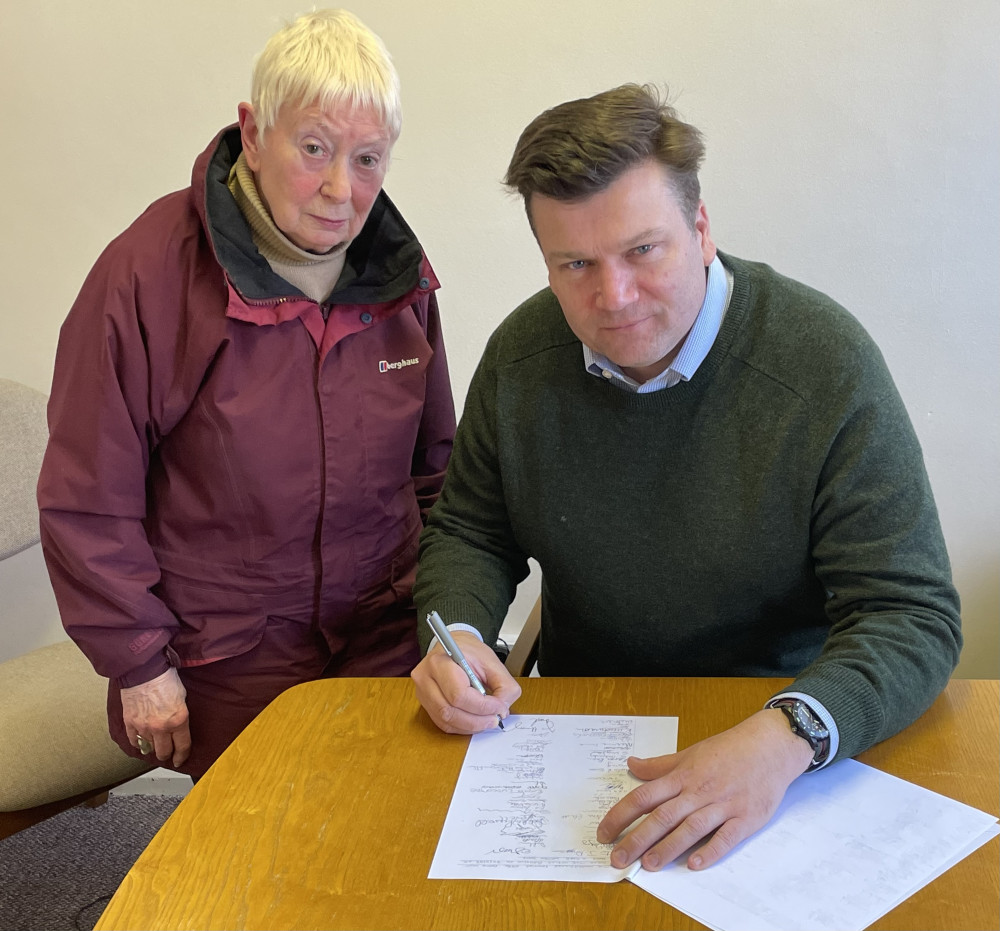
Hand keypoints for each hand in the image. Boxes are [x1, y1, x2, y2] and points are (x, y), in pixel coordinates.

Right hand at [121, 667, 191, 767]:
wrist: (144, 671)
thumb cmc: (165, 679)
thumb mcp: (182, 697)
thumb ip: (181, 715)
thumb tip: (179, 726)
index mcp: (178, 720)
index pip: (182, 746)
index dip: (182, 756)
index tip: (181, 760)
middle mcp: (161, 727)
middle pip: (164, 752)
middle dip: (167, 754)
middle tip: (168, 753)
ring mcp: (144, 727)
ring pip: (149, 749)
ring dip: (152, 748)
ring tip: (155, 745)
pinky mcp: (130, 724)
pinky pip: (134, 741)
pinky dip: (137, 743)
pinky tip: (141, 740)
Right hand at [411, 632, 520, 733]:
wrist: (452, 646)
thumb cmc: (469, 652)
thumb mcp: (492, 661)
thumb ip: (504, 686)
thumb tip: (502, 710)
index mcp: (440, 661)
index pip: (459, 694)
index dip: (482, 706)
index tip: (500, 707)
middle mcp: (425, 678)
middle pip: (450, 711)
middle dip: (478, 720)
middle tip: (496, 718)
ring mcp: (421, 692)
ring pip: (446, 721)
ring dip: (471, 726)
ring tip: (488, 720)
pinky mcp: (425, 704)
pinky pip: (443, 724)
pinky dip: (462, 727)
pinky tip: (475, 721)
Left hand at [596, 708, 813, 870]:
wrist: (770, 746)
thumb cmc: (728, 750)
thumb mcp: (690, 753)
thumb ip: (660, 765)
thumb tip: (631, 764)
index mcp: (682, 776)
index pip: (644, 796)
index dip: (621, 815)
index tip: (604, 832)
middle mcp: (698, 791)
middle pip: (662, 817)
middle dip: (637, 839)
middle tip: (618, 859)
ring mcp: (722, 805)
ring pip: (690, 828)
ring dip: (669, 848)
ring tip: (649, 865)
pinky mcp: (745, 818)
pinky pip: (726, 837)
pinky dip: (710, 851)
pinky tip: (694, 864)